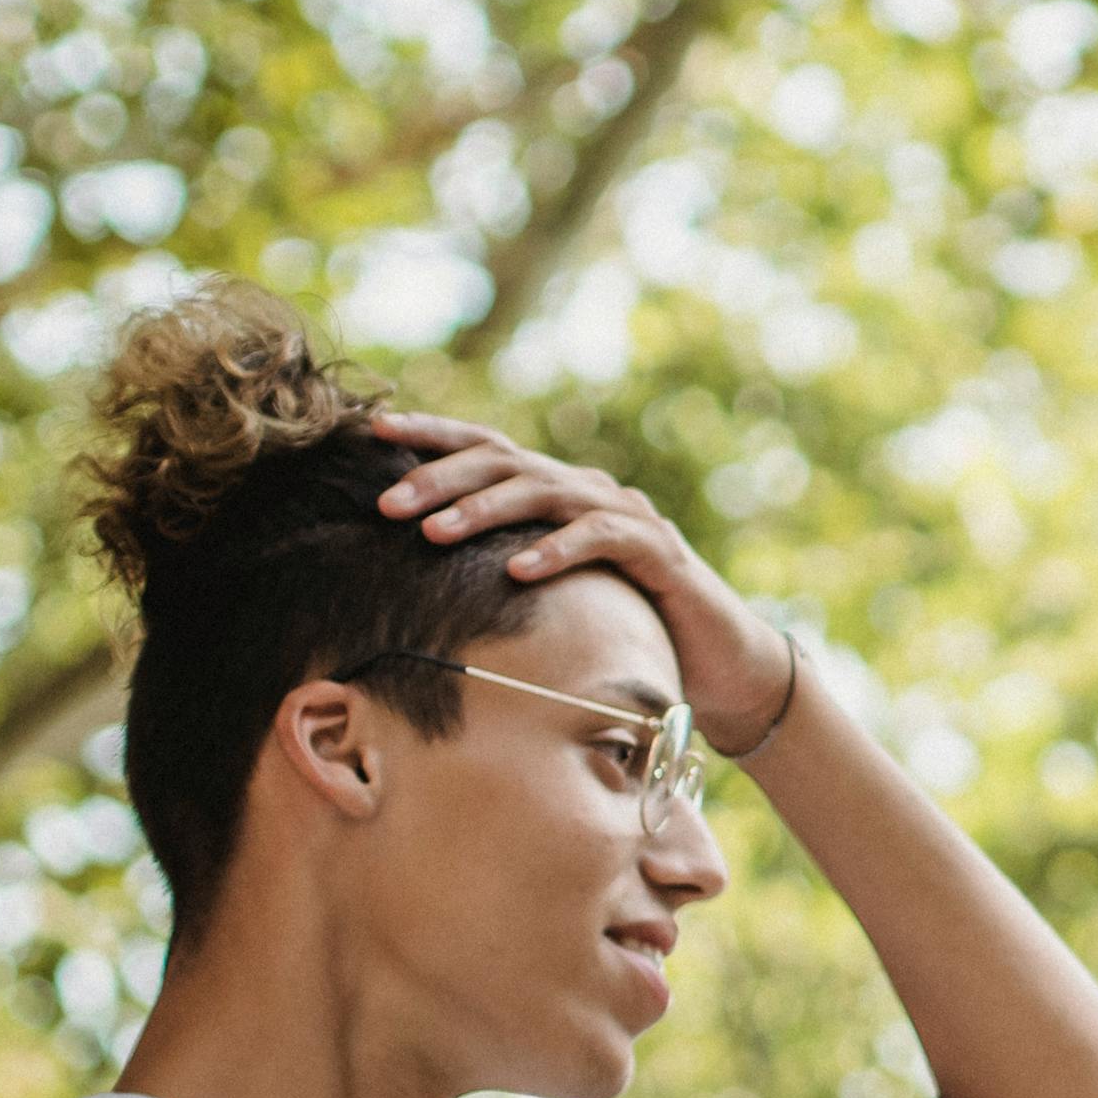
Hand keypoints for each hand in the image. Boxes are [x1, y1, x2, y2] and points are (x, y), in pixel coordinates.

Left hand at [368, 410, 796, 744]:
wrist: (723, 664)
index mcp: (560, 493)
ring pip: (547, 492)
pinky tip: (516, 570)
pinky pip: (602, 539)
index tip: (374, 433)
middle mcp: (591, 491)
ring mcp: (628, 517)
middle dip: (441, 476)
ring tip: (435, 531)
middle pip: (507, 461)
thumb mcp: (554, 594)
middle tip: (388, 503)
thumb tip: (419, 572)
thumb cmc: (628, 630)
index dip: (434, 435)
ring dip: (485, 508)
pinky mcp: (659, 553)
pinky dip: (556, 551)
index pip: (489, 447)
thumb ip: (505, 566)